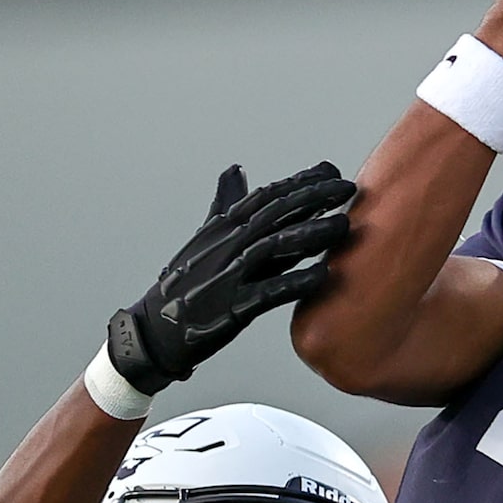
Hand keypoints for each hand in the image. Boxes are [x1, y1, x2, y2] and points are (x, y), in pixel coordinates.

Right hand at [106, 162, 355, 394]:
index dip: (301, 181)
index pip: (267, 196)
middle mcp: (227, 245)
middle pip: (276, 213)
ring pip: (276, 245)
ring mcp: (229, 276)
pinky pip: (269, 291)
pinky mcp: (232, 308)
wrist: (156, 331)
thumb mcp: (204, 239)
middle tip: (347, 189)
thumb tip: (235, 171)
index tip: (331, 171)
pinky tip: (322, 275)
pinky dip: (296, 282)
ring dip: (312, 233)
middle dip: (314, 197)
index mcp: (223, 227)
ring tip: (343, 225)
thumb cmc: (185, 285)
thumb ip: (225, 205)